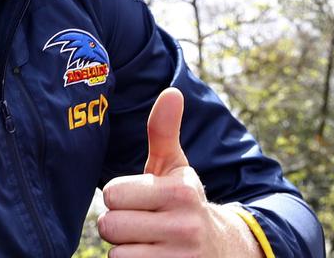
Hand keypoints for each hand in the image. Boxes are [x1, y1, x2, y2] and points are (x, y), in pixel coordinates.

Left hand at [97, 88, 262, 256]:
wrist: (223, 251)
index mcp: (181, 192)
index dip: (120, 197)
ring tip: (148, 242)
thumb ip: (164, 131)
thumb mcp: (176, 168)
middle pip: (110, 225)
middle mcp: (186, 226)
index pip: (113, 194)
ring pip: (117, 253)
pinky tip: (151, 257)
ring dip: (125, 249)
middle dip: (118, 225)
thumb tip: (171, 91)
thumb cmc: (184, 203)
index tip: (140, 200)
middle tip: (141, 223)